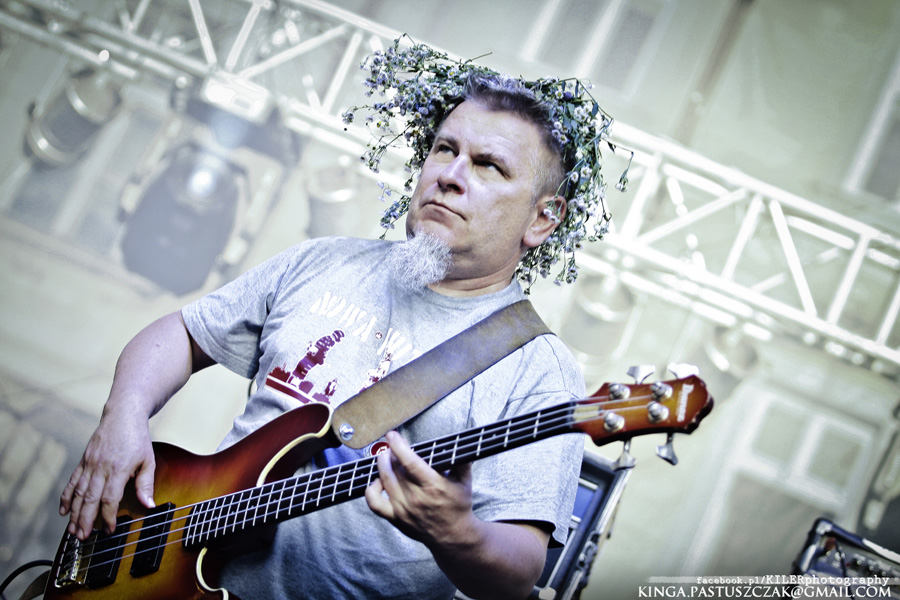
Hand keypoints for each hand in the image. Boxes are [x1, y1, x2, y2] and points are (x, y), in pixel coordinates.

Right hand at [60, 408, 155, 539]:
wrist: (122, 415)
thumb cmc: (137, 439)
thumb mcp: (148, 460)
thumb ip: (146, 484)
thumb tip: (149, 505)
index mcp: (118, 469)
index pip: (110, 498)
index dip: (108, 516)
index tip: (110, 530)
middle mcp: (101, 467)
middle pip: (89, 499)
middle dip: (85, 520)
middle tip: (83, 538)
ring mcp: (89, 464)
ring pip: (78, 493)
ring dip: (74, 514)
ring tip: (73, 531)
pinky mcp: (83, 460)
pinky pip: (72, 482)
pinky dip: (66, 497)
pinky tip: (63, 511)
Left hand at [364, 431, 475, 546]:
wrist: (453, 536)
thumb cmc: (458, 506)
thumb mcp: (464, 481)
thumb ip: (462, 460)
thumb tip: (460, 442)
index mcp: (433, 486)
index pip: (409, 462)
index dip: (398, 446)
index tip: (392, 436)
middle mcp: (416, 498)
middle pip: (395, 468)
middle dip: (390, 453)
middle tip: (392, 446)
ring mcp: (403, 509)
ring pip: (385, 481)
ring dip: (382, 465)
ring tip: (385, 457)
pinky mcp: (395, 519)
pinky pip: (374, 503)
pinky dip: (371, 489)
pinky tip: (378, 481)